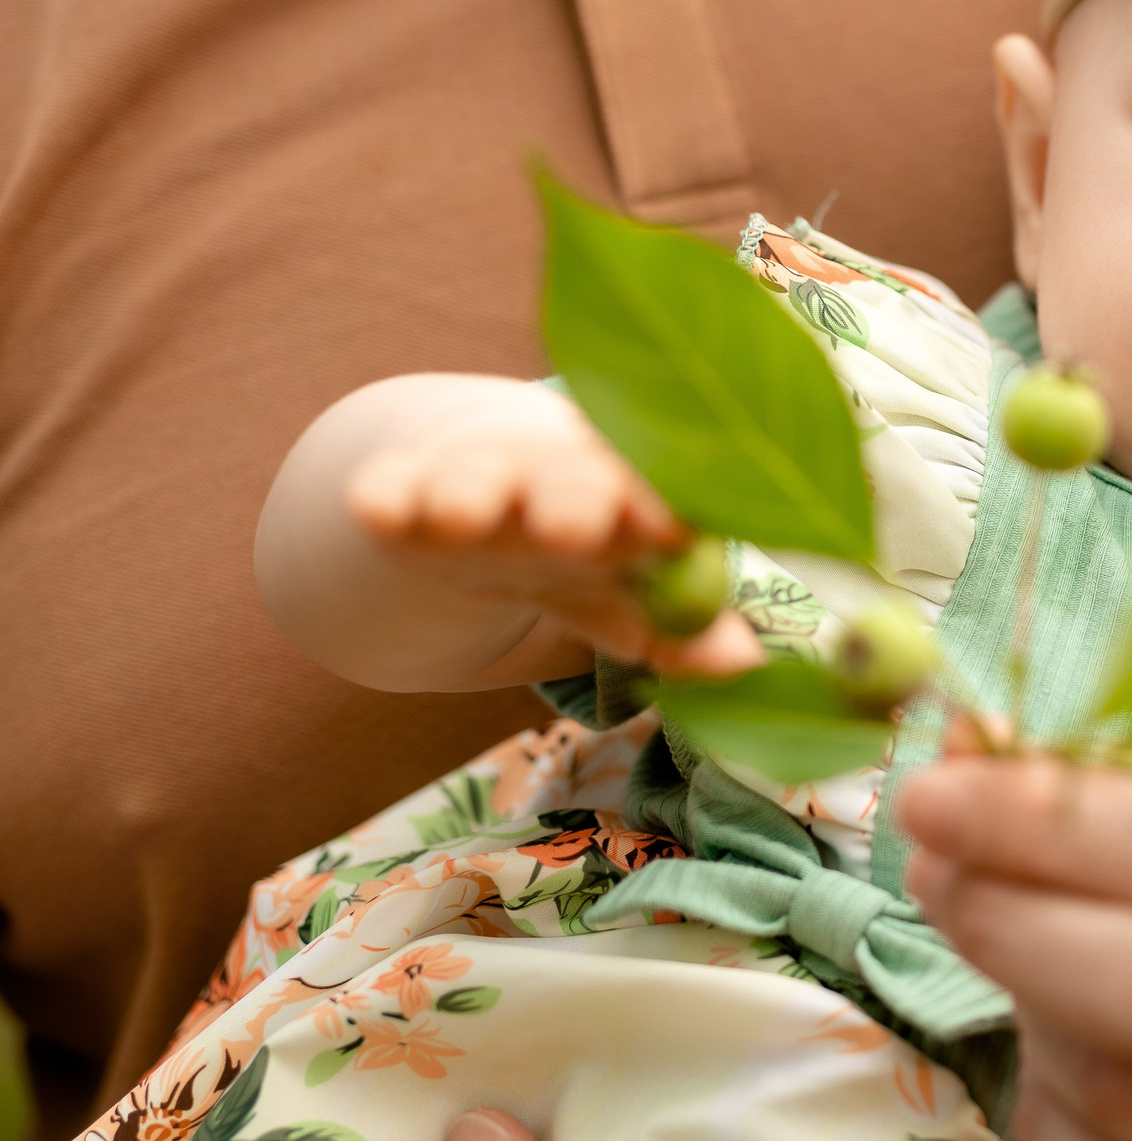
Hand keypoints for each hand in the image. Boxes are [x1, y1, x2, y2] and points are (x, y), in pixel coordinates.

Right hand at [345, 381, 759, 674]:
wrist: (477, 503)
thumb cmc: (578, 555)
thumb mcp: (625, 597)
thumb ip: (680, 634)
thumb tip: (746, 663)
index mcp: (628, 494)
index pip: (655, 495)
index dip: (662, 513)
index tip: (674, 534)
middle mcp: (555, 477)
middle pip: (569, 481)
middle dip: (573, 500)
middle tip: (574, 528)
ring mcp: (475, 479)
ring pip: (475, 482)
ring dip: (471, 497)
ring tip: (461, 519)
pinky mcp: (401, 489)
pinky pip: (390, 489)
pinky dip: (386, 497)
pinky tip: (378, 509)